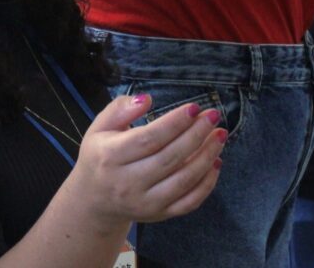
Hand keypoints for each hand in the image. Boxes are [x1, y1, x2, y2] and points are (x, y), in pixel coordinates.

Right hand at [69, 95, 224, 228]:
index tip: (194, 107)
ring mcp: (144, 202)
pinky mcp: (158, 215)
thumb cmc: (100, 155)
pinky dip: (206, 184)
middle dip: (196, 135)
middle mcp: (127, 183)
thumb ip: (120, 109)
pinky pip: (188, 202)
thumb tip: (147, 99)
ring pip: (182, 181)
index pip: (149, 139)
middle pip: (169, 158)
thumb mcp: (100, 127)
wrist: (94, 200)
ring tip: (219, 136)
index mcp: (110, 157)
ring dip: (206, 157)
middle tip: (213, 115)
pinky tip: (215, 163)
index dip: (174, 122)